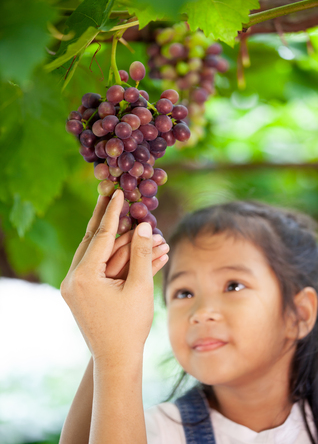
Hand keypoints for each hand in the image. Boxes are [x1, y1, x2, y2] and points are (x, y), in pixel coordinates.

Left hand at [60, 191, 168, 362]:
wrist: (116, 359)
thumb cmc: (130, 326)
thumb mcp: (140, 287)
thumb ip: (141, 253)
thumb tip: (143, 225)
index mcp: (83, 277)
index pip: (100, 236)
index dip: (112, 213)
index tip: (118, 193)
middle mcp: (73, 279)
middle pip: (92, 240)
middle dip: (105, 218)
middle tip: (110, 194)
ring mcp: (74, 286)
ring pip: (96, 253)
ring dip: (115, 240)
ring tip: (129, 221)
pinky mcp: (81, 292)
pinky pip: (97, 267)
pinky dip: (112, 257)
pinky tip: (127, 244)